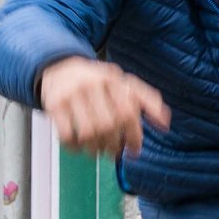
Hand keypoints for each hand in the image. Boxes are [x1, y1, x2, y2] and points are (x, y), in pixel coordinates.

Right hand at [39, 56, 171, 156]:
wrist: (60, 66)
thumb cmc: (99, 81)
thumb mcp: (124, 83)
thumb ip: (148, 101)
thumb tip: (164, 125)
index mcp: (113, 79)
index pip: (128, 112)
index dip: (134, 136)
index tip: (135, 150)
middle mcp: (92, 85)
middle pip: (108, 126)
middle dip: (114, 145)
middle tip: (114, 153)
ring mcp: (71, 94)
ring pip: (88, 133)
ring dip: (95, 150)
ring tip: (98, 151)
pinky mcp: (54, 104)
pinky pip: (66, 135)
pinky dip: (75, 148)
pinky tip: (80, 147)